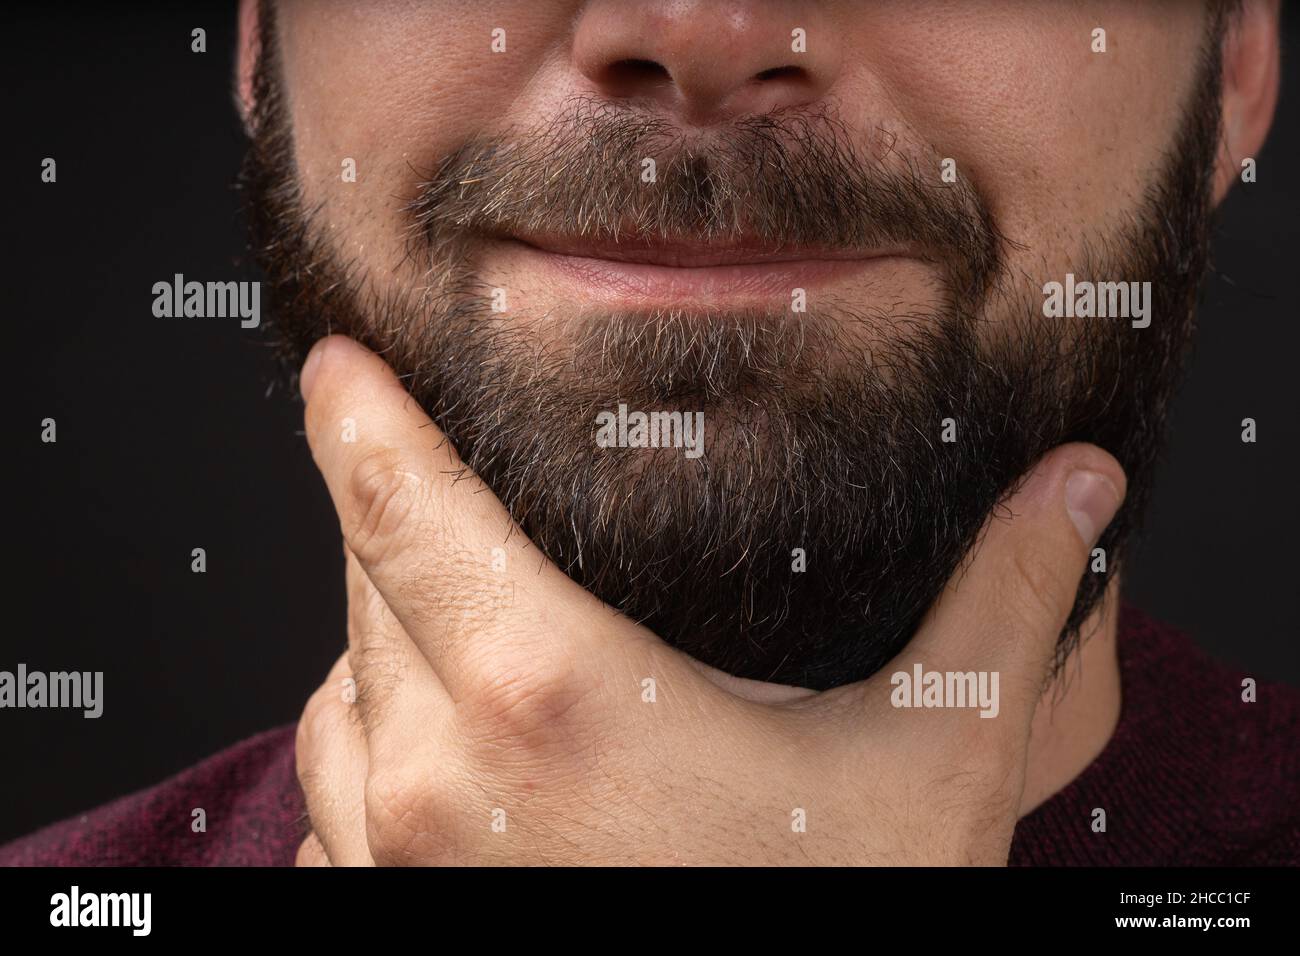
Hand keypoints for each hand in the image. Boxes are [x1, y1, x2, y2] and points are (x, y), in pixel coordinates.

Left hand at [293, 335, 1124, 865]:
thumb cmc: (840, 914)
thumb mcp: (934, 758)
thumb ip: (1001, 604)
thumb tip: (1078, 484)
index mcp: (550, 695)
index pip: (401, 506)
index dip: (356, 414)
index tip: (338, 364)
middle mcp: (442, 777)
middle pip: (367, 584)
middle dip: (397, 517)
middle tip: (451, 481)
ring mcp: (402, 859)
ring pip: (339, 695)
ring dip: (385, 641)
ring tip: (459, 618)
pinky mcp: (397, 916)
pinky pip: (337, 799)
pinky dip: (375, 747)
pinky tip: (449, 753)